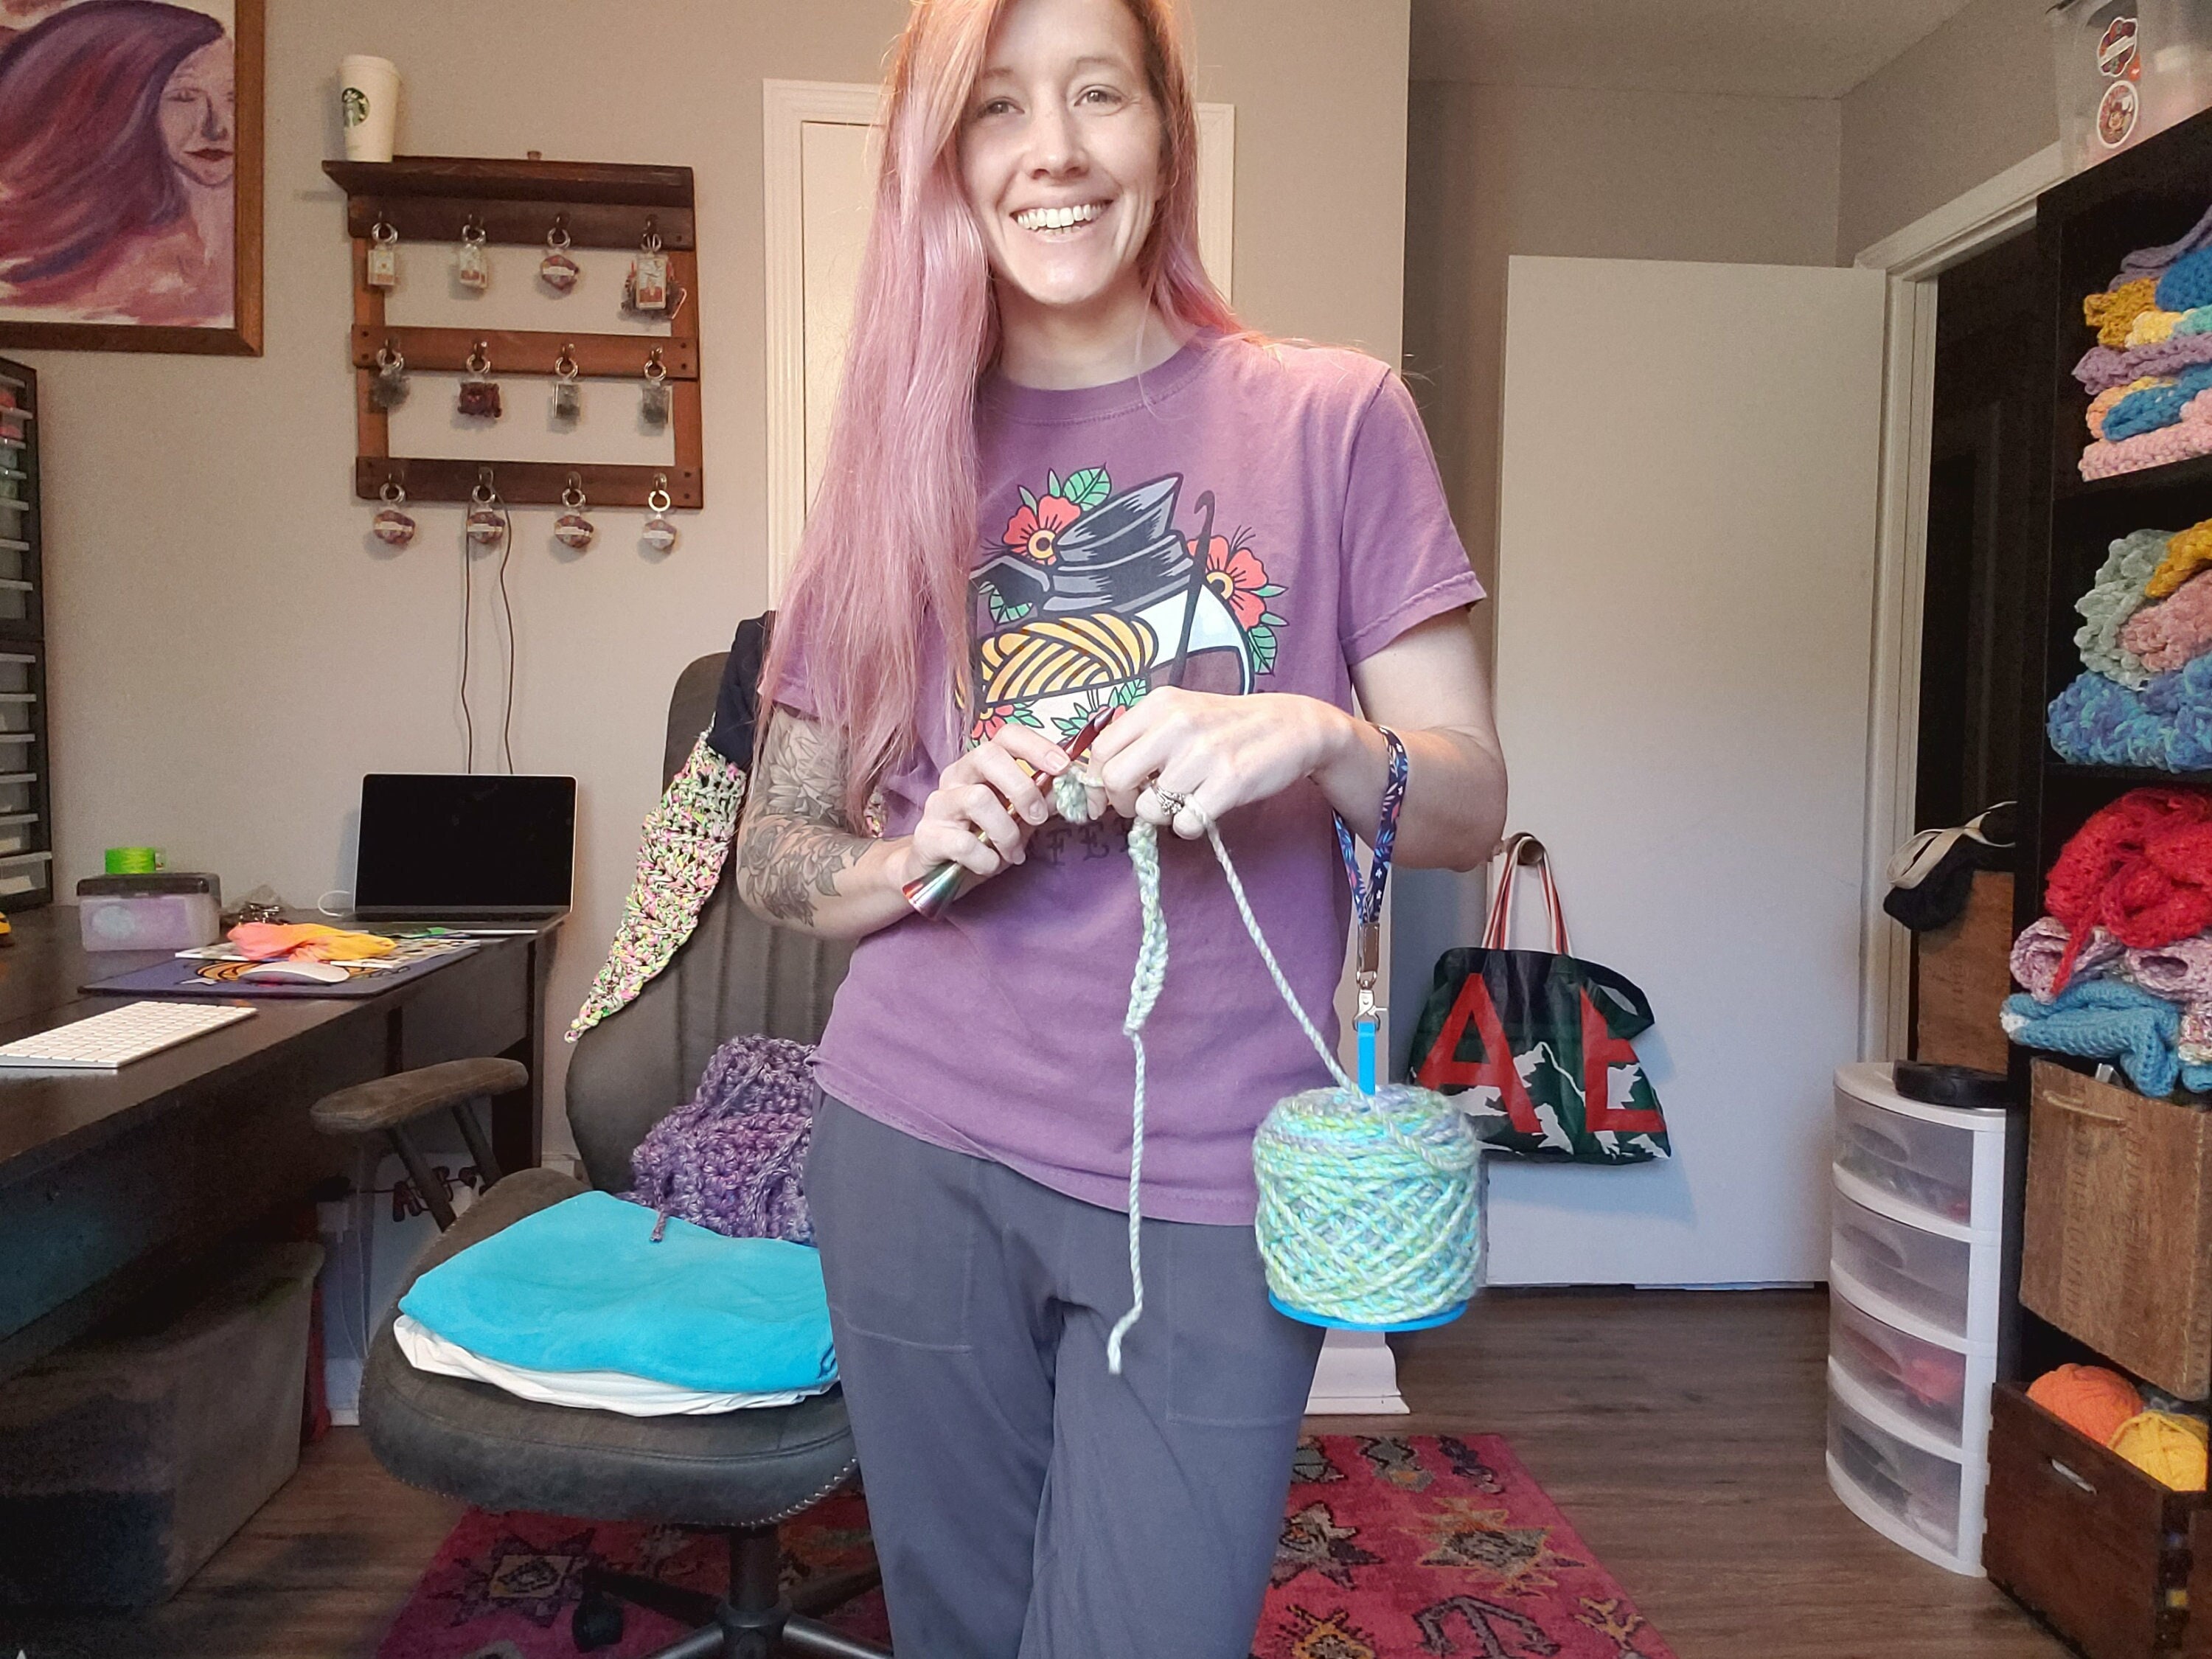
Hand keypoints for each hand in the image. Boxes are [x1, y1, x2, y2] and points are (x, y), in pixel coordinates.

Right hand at [902, 725, 1072, 883]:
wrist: (935, 872)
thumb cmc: (979, 840)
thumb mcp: (1016, 820)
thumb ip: (1039, 802)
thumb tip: (1067, 790)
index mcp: (980, 766)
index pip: (1006, 736)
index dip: (1037, 746)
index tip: (1063, 766)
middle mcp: (956, 776)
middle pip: (988, 756)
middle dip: (1022, 788)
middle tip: (1037, 818)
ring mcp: (939, 803)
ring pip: (978, 799)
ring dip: (1006, 832)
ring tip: (1012, 852)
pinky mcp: (927, 835)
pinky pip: (964, 843)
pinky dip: (986, 859)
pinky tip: (989, 865)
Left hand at [1085, 688, 1354, 837]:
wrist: (1291, 726)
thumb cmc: (1227, 726)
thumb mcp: (1181, 714)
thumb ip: (1141, 738)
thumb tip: (1098, 780)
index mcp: (1159, 704)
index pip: (1101, 750)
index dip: (1097, 782)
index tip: (1108, 798)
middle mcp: (1176, 724)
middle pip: (1114, 780)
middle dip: (1123, 803)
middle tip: (1145, 803)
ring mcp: (1203, 753)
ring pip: (1150, 809)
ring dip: (1162, 815)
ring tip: (1185, 800)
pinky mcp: (1229, 781)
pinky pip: (1184, 824)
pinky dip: (1189, 826)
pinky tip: (1204, 809)